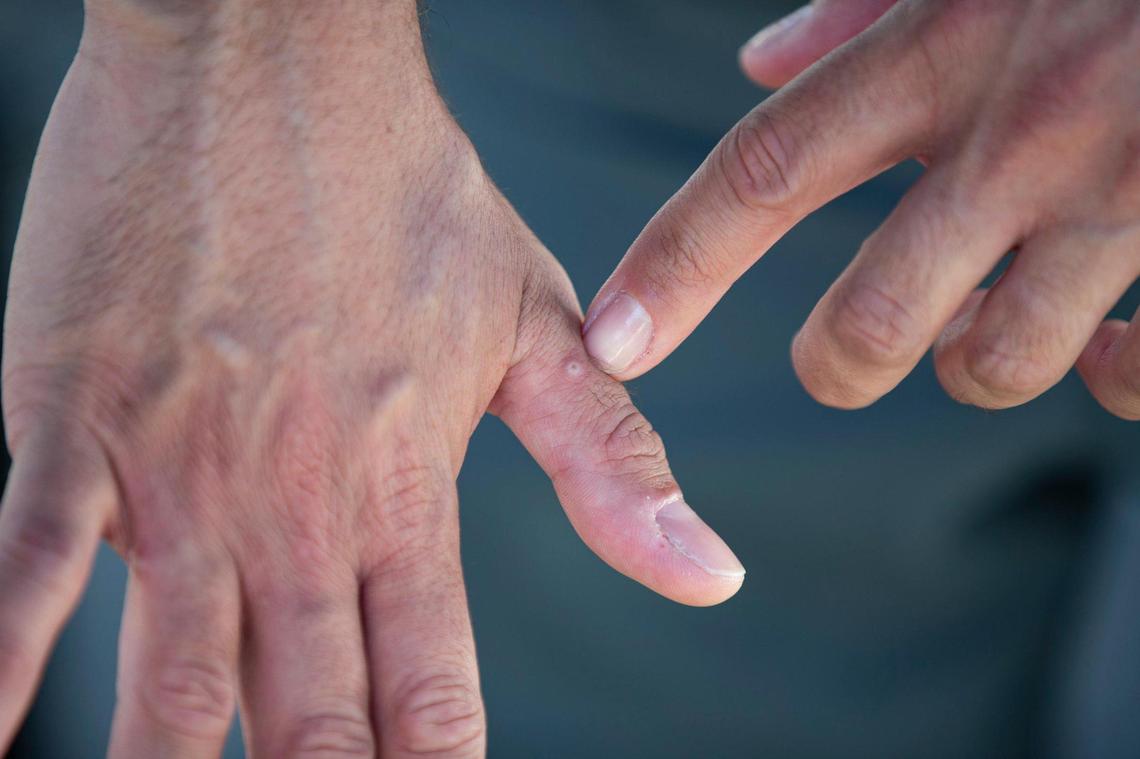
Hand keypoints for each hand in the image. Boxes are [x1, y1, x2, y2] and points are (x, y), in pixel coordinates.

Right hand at [0, 3, 743, 756]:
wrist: (271, 54)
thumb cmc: (406, 185)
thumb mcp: (538, 324)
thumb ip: (614, 464)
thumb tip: (717, 579)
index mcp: (408, 493)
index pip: (429, 693)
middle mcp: (298, 506)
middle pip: (306, 718)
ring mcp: (178, 470)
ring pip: (169, 682)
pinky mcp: (72, 417)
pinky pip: (21, 572)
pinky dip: (4, 666)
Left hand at [583, 0, 1139, 417]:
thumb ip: (857, 6)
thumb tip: (760, 64)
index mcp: (937, 52)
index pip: (762, 172)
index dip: (674, 265)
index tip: (613, 342)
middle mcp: (1015, 132)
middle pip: (871, 323)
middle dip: (837, 366)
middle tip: (839, 357)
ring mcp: (1117, 194)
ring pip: (992, 365)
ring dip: (969, 365)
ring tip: (982, 324)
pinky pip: (1131, 376)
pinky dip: (1105, 378)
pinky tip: (1104, 341)